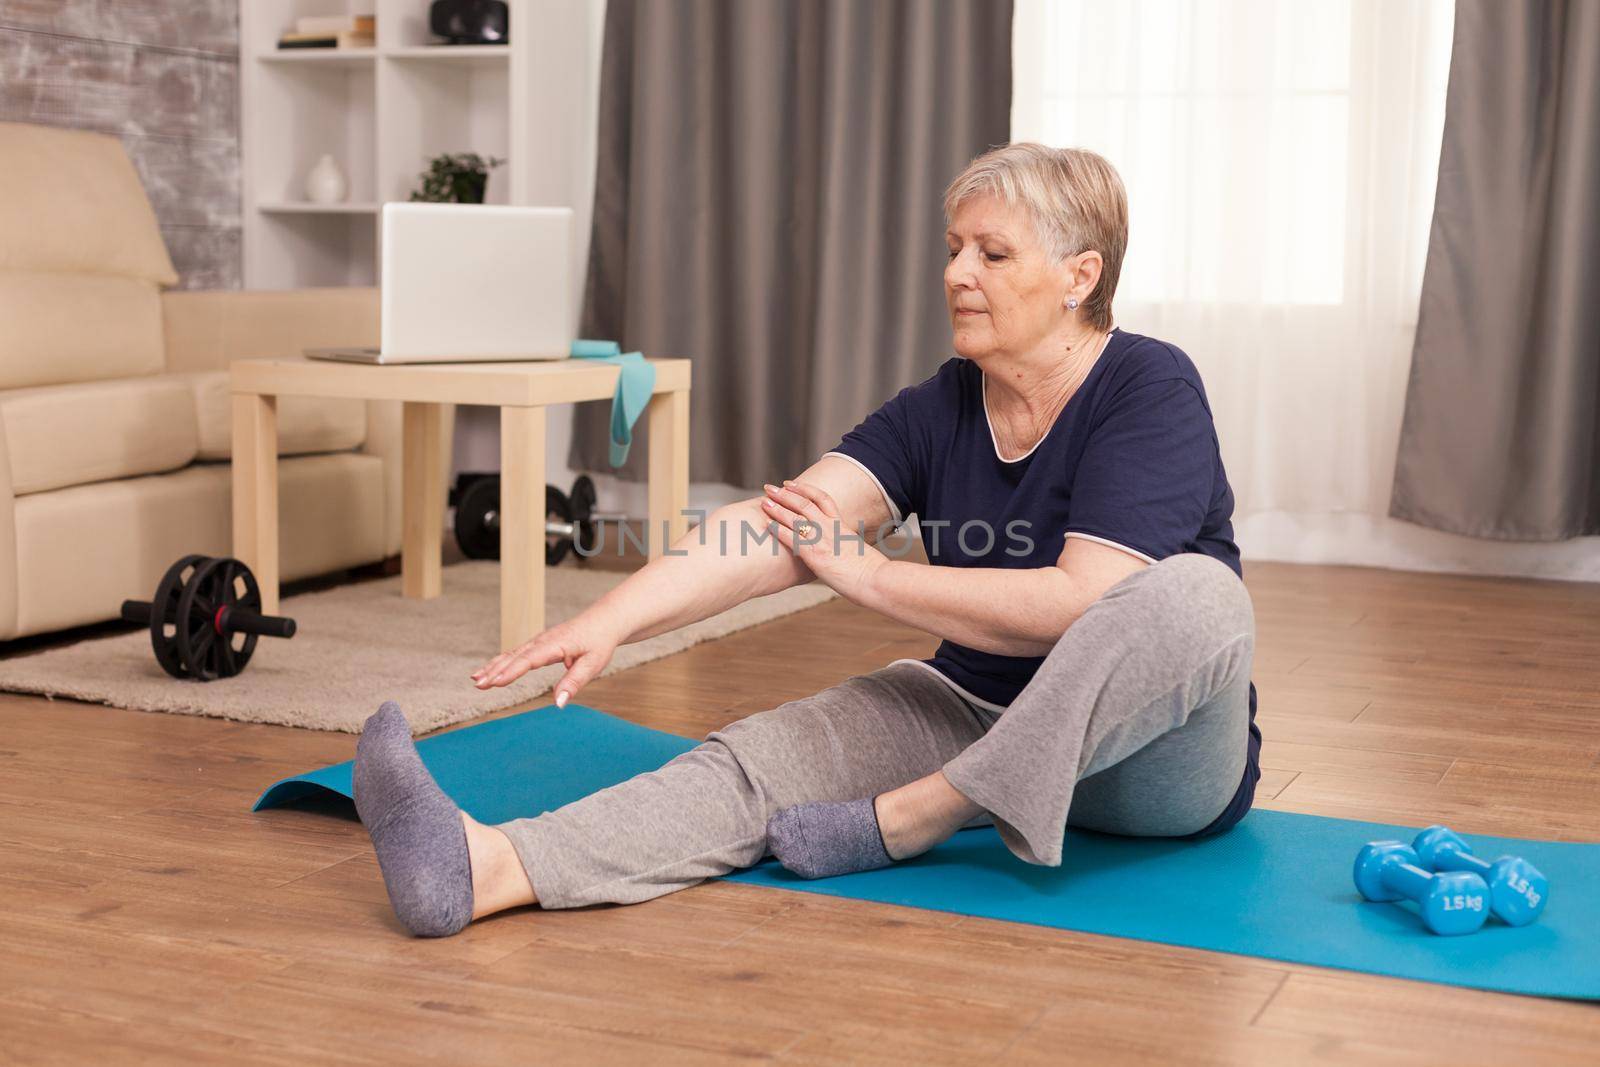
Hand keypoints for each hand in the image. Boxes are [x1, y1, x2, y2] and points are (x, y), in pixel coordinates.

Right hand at [470, 614, 619, 706]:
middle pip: (515, 656)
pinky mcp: (539, 644)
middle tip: (477, 685)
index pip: (529, 660)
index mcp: (555, 644)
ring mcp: (540, 641)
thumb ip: (574, 683)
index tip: (494, 682)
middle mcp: (543, 640)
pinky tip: (490, 671)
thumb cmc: (600, 642)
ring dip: (494, 666)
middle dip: (495, 670)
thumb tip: (558, 703)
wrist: (604, 621)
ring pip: (512, 654)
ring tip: (475, 680)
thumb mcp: (593, 664)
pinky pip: (517, 653)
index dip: (511, 672)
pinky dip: (502, 662)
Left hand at [761, 479, 885, 603]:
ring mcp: (822, 540)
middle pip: (804, 503)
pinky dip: (778, 530)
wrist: (876, 579)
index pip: (821, 499)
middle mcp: (830, 528)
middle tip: (769, 488)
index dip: (804, 489)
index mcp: (842, 525)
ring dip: (777, 508)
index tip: (790, 484)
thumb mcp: (858, 551)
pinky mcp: (814, 555)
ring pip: (795, 517)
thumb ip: (846, 547)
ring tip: (764, 501)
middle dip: (784, 494)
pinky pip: (792, 538)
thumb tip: (843, 552)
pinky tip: (767, 525)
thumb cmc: (871, 571)